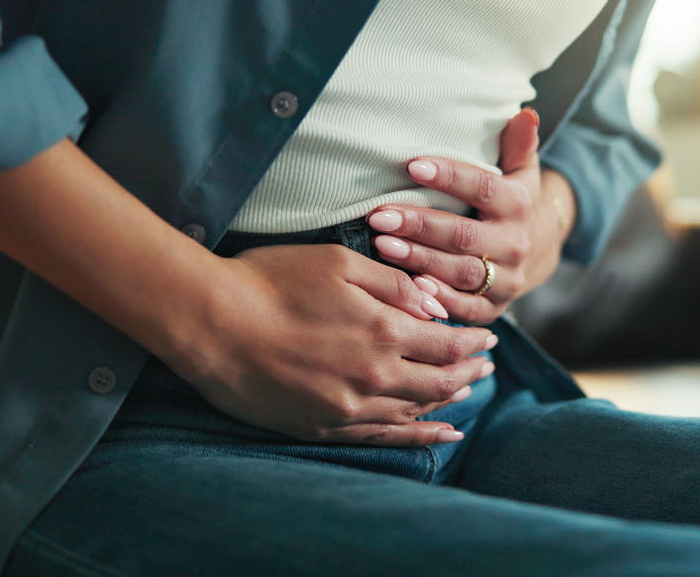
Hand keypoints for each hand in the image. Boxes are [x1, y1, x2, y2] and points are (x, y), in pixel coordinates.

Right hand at [167, 243, 497, 446]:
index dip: (473, 343)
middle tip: (486, 365)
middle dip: (468, 373)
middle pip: (439, 383)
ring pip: (415, 412)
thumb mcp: (339, 263)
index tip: (489, 338)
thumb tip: (435, 308)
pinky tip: (438, 435)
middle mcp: (374, 377)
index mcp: (384, 332)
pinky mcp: (321, 426)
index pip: (447, 344)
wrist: (210, 323)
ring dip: (446, 403)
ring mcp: (348, 408)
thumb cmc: (271, 280)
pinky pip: (383, 436)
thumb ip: (394, 284)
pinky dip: (417, 437)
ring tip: (466, 392)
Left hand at [366, 109, 575, 324]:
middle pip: (464, 235)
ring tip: (382, 245)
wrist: (538, 250)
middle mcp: (515, 244)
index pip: (482, 188)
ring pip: (460, 272)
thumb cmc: (512, 201)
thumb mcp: (521, 170)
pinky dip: (438, 300)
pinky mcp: (493, 307)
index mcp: (518, 205)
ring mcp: (505, 279)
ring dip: (420, 260)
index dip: (449, 177)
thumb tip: (526, 114)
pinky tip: (409, 287)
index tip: (412, 165)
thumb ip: (518, 143)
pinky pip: (465, 308)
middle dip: (420, 226)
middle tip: (380, 215)